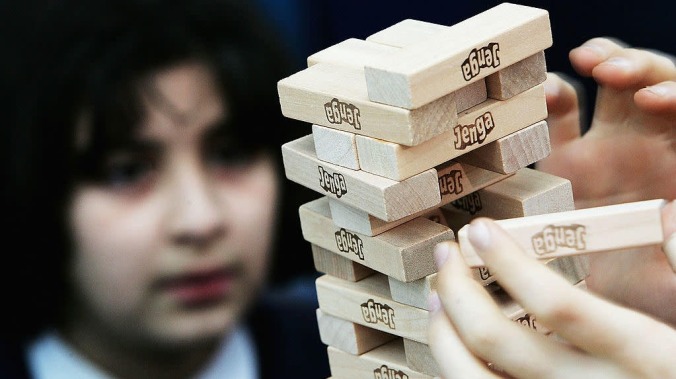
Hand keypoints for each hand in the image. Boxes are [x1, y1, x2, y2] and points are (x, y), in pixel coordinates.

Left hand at [428, 217, 675, 378]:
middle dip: (457, 288)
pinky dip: (456, 367)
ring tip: (436, 293)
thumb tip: (669, 212)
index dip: (508, 262)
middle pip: (497, 340)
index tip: (478, 230)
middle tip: (446, 253)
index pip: (558, 304)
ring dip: (442, 332)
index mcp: (641, 356)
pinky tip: (453, 340)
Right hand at [536, 37, 675, 325]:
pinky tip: (544, 97)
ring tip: (584, 65)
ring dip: (600, 65)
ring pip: (608, 88)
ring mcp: (606, 150)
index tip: (655, 101)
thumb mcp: (675, 280)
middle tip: (609, 71)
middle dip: (636, 68)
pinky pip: (559, 117)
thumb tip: (670, 213)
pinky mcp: (564, 160)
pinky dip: (551, 99)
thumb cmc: (652, 300)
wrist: (602, 320)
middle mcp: (648, 150)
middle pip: (652, 85)